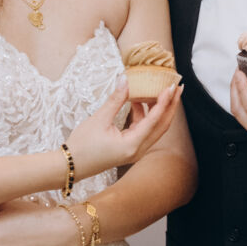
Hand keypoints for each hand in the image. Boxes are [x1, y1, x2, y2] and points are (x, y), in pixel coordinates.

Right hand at [66, 78, 182, 177]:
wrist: (69, 166)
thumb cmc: (82, 145)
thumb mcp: (99, 119)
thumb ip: (116, 99)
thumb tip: (126, 80)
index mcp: (132, 145)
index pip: (155, 120)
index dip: (165, 101)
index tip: (172, 86)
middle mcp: (138, 150)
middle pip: (162, 126)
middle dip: (170, 106)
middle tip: (177, 88)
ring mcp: (135, 151)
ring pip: (154, 128)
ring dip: (157, 110)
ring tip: (159, 90)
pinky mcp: (129, 149)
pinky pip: (143, 130)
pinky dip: (144, 116)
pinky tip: (139, 101)